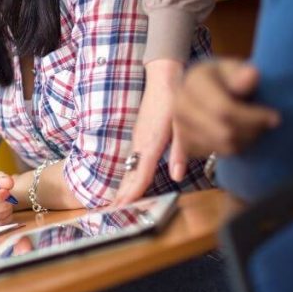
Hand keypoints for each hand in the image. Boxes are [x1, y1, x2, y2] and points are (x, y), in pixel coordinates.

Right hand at [115, 59, 180, 204]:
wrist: (163, 79)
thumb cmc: (174, 100)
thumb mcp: (181, 125)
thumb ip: (179, 152)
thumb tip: (176, 176)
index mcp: (150, 143)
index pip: (139, 174)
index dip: (132, 193)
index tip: (122, 207)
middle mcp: (140, 144)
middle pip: (129, 175)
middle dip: (121, 195)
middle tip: (111, 212)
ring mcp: (137, 140)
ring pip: (128, 169)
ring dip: (122, 187)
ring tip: (115, 204)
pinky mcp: (139, 137)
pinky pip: (131, 162)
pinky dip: (127, 176)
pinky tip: (128, 183)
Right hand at [173, 58, 279, 158]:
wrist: (207, 88)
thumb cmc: (228, 77)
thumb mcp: (236, 69)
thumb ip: (243, 74)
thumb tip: (252, 75)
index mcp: (192, 82)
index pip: (223, 110)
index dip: (253, 117)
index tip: (275, 117)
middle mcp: (179, 105)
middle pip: (224, 132)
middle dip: (253, 131)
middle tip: (268, 124)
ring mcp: (179, 127)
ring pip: (224, 147)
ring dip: (247, 140)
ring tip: (255, 127)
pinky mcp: (185, 144)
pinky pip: (218, 154)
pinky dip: (235, 148)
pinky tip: (241, 134)